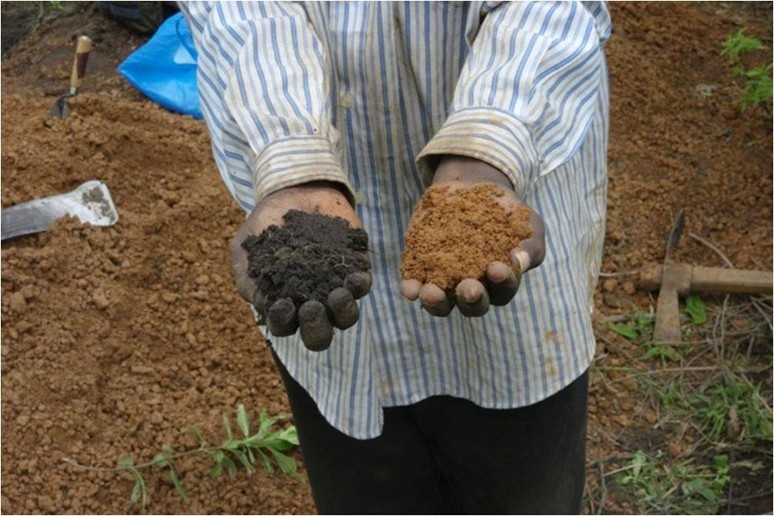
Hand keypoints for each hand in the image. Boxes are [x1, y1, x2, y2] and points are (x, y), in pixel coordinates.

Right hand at [229, 182, 371, 349]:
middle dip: (316, 327)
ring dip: (343, 311)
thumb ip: (248, 277)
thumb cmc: (266, 224)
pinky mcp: (357, 271)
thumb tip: (263, 305)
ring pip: (345, 318)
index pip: (284, 327)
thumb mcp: (246, 248)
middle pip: (319, 335)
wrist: (295, 191)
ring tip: (338, 294)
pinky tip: (356, 277)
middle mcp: (312, 304)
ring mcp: (336, 290)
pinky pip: (362, 287)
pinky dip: (360, 285)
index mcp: (283, 305)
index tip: (282, 305)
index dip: (282, 322)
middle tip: (312, 308)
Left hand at [400, 156, 544, 316]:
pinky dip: (412, 288)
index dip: (502, 282)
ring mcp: (444, 281)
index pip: (503, 291)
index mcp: (500, 284)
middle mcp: (472, 289)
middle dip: (470, 299)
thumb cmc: (505, 212)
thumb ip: (529, 246)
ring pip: (441, 303)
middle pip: (472, 306)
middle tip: (468, 287)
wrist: (472, 186)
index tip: (496, 267)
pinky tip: (410, 288)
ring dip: (436, 302)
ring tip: (431, 293)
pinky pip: (415, 286)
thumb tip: (519, 261)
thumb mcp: (527, 225)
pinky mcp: (420, 268)